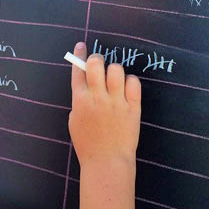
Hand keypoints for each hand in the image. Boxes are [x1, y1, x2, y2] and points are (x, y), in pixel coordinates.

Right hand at [67, 42, 141, 208]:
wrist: (107, 162)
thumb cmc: (88, 144)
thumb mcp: (74, 121)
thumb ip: (79, 101)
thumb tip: (85, 85)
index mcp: (80, 100)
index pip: (78, 70)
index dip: (79, 55)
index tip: (81, 46)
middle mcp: (98, 98)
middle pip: (96, 63)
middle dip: (96, 59)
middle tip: (99, 64)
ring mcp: (116, 102)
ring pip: (116, 70)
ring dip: (114, 71)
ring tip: (114, 80)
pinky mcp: (133, 107)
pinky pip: (134, 82)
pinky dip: (130, 82)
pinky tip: (127, 89)